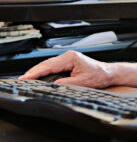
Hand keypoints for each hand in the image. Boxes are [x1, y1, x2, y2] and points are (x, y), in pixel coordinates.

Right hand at [19, 50, 136, 89]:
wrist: (108, 73)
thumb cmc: (99, 76)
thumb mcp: (82, 82)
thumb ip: (66, 83)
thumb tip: (53, 85)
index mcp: (71, 58)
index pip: (49, 66)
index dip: (37, 73)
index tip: (27, 78)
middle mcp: (68, 56)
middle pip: (46, 64)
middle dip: (34, 71)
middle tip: (22, 79)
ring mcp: (68, 58)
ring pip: (48, 64)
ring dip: (38, 71)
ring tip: (27, 78)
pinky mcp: (68, 63)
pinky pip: (53, 66)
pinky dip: (45, 71)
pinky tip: (39, 76)